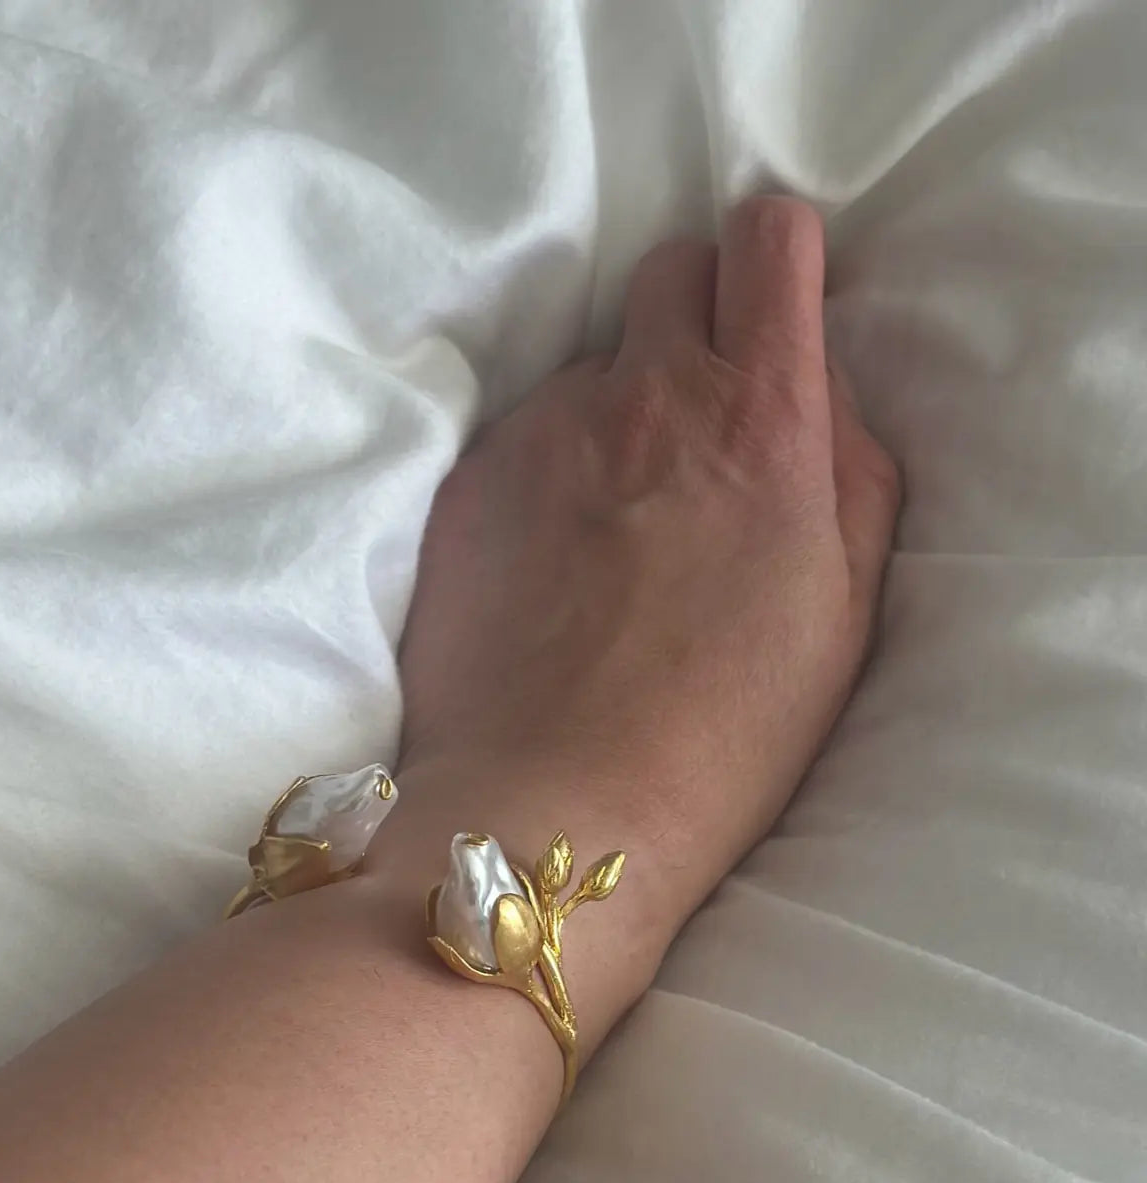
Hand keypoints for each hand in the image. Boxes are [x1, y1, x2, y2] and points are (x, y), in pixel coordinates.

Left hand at [396, 197, 898, 917]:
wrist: (557, 803)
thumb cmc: (727, 727)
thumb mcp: (846, 608)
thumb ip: (852, 468)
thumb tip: (821, 389)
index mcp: (757, 415)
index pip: (767, 237)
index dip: (778, 254)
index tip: (774, 306)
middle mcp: (645, 392)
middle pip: (671, 267)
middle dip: (697, 311)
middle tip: (703, 411)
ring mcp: (545, 429)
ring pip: (593, 362)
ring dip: (619, 406)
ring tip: (618, 521)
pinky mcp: (471, 476)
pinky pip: (525, 431)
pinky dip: (550, 465)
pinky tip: (554, 560)